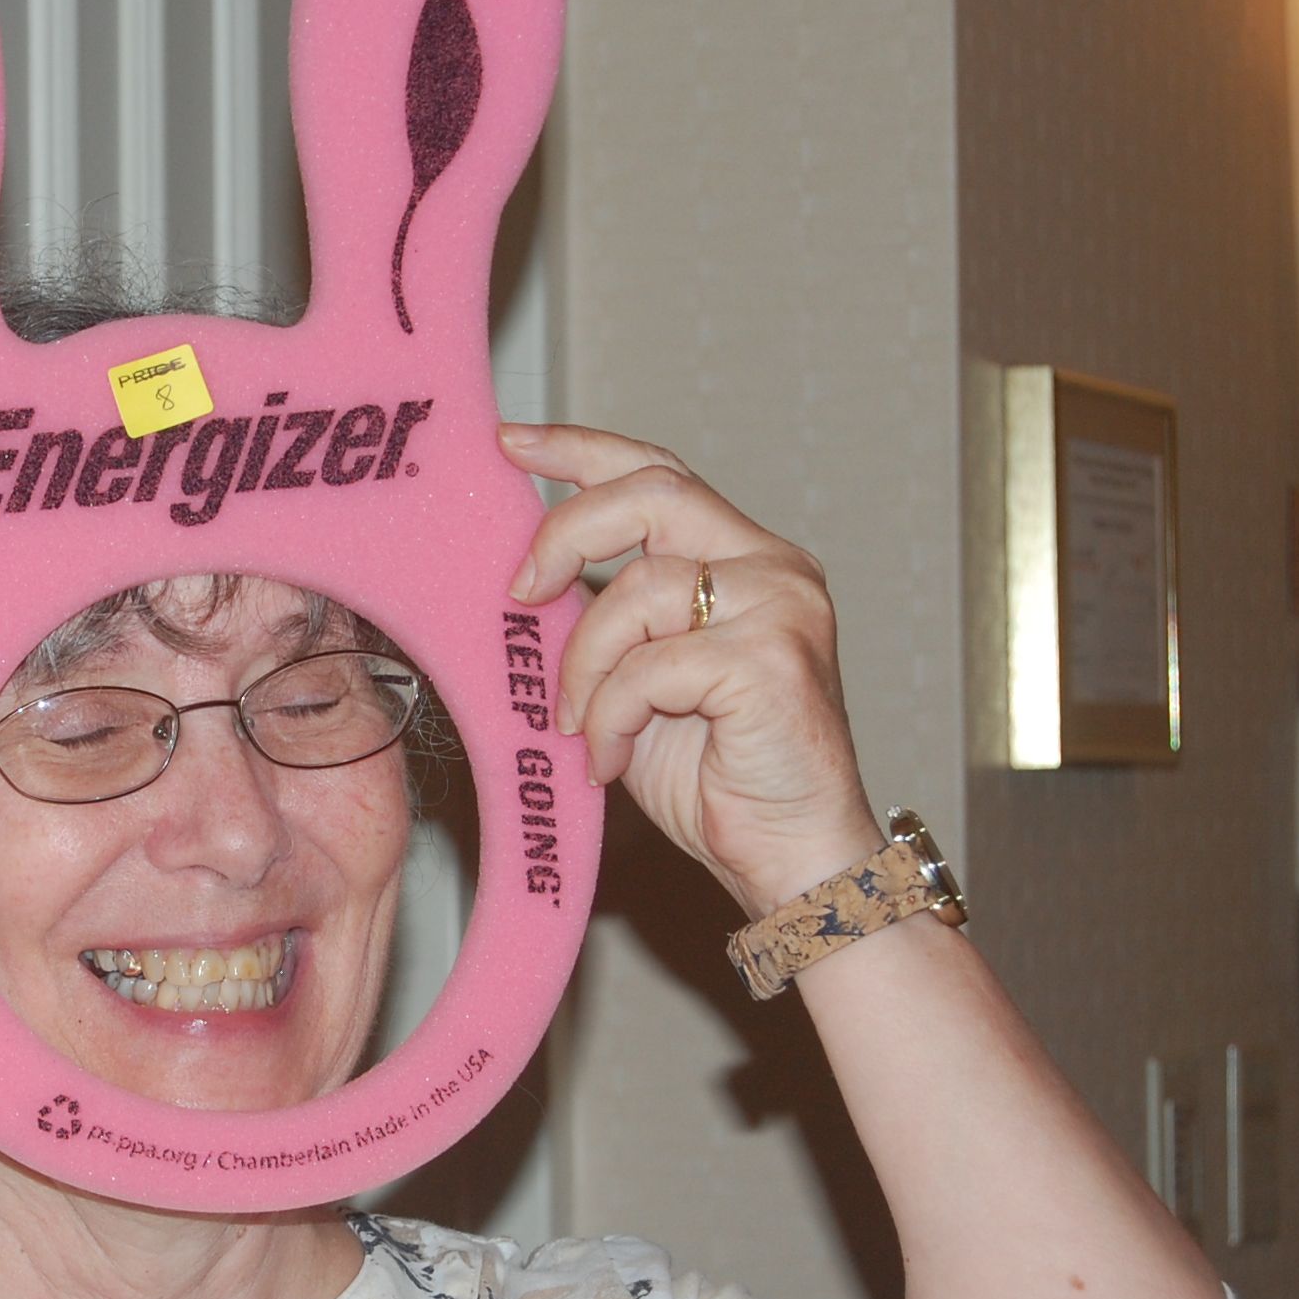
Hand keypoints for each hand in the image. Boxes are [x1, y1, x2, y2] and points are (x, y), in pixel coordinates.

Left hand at [501, 423, 881, 918]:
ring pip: (638, 590)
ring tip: (582, 727)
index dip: (580, 450)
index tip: (510, 440)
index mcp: (744, 559)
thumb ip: (603, 621)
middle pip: (651, 493)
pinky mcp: (772, 662)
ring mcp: (781, 608)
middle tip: (520, 591)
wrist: (789, 857)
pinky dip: (610, 716)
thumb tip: (522, 578)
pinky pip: (650, 667)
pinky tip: (610, 758)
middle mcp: (773, 567)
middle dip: (566, 533)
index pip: (658, 473)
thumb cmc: (718, 777)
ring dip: (586, 666)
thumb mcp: (638, 680)